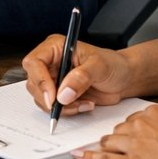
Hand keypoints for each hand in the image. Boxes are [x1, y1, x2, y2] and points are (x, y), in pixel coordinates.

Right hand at [21, 35, 135, 118]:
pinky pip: (52, 107)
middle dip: (50, 98)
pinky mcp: (58, 94)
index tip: (53, 96)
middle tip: (68, 104)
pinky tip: (84, 104)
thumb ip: (82, 77)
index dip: (40, 80)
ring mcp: (52, 79)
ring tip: (83, 103)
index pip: (34, 62)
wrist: (123, 79)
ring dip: (61, 107)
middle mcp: (50, 63)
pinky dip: (67, 111)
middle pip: (34, 83)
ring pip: (41, 98)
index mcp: (56, 48)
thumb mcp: (100, 66)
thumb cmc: (113, 65)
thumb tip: (64, 93)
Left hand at [73, 106, 157, 158]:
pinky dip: (88, 158)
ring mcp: (133, 145)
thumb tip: (151, 134)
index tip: (135, 139)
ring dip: (110, 150)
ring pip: (109, 143)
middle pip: (118, 131)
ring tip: (115, 156)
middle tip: (133, 152)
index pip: (131, 119)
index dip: (132, 132)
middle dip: (121, 141)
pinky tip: (79, 157)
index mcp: (152, 112)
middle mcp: (139, 124)